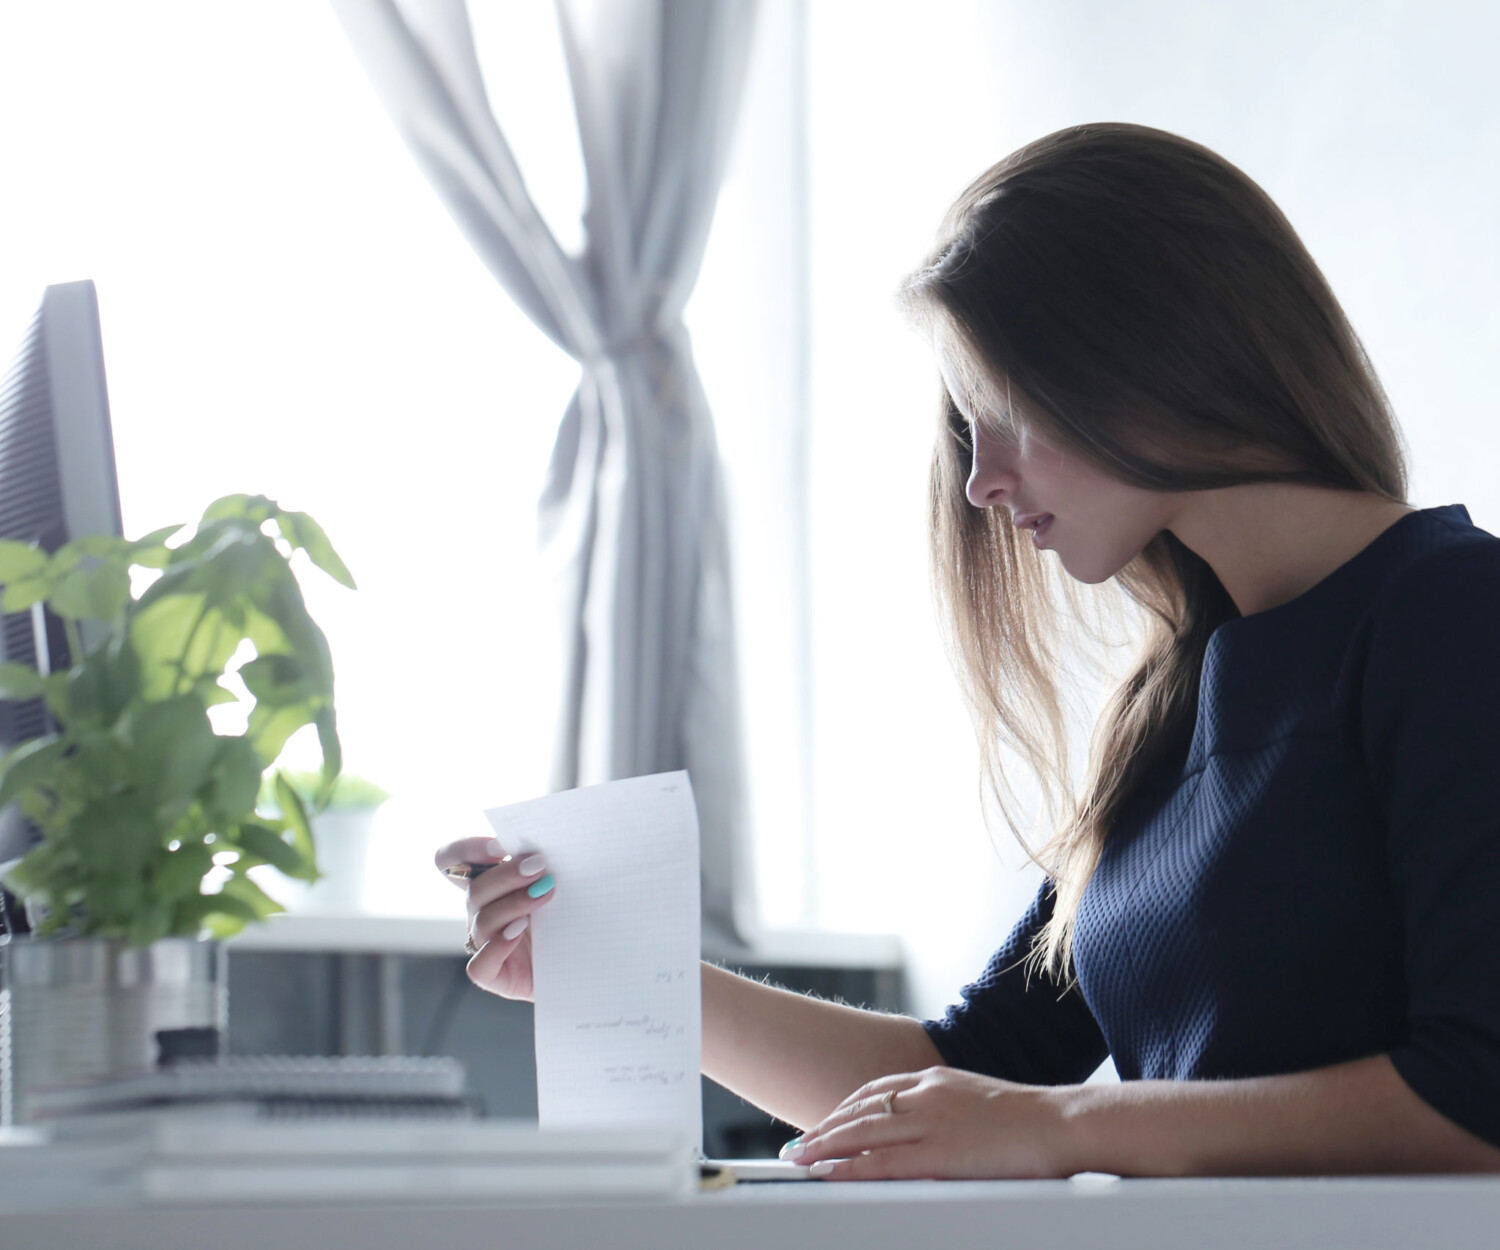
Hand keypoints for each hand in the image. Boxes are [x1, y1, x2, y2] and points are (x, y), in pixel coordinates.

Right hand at [433, 836, 555, 1000]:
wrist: (585, 963)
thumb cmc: (570, 917)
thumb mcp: (559, 884)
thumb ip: (544, 865)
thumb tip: (547, 845)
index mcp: (491, 884)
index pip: (452, 861)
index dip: (467, 849)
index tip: (500, 845)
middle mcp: (482, 912)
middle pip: (475, 889)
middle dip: (507, 874)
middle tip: (540, 866)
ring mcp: (485, 944)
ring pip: (482, 921)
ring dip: (514, 903)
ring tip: (545, 894)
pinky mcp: (494, 976)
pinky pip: (480, 965)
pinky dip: (497, 946)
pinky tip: (519, 932)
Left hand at [783, 1066, 1079, 1180]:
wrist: (1063, 1123)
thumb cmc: (1031, 1120)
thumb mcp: (978, 1102)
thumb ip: (948, 1111)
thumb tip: (930, 1130)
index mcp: (936, 1079)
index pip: (876, 1090)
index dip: (845, 1108)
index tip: (825, 1122)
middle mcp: (926, 1093)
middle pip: (860, 1108)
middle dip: (824, 1128)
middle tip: (797, 1144)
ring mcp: (931, 1121)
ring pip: (861, 1132)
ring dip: (824, 1145)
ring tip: (798, 1158)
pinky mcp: (939, 1153)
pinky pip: (881, 1161)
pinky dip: (849, 1168)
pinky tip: (828, 1174)